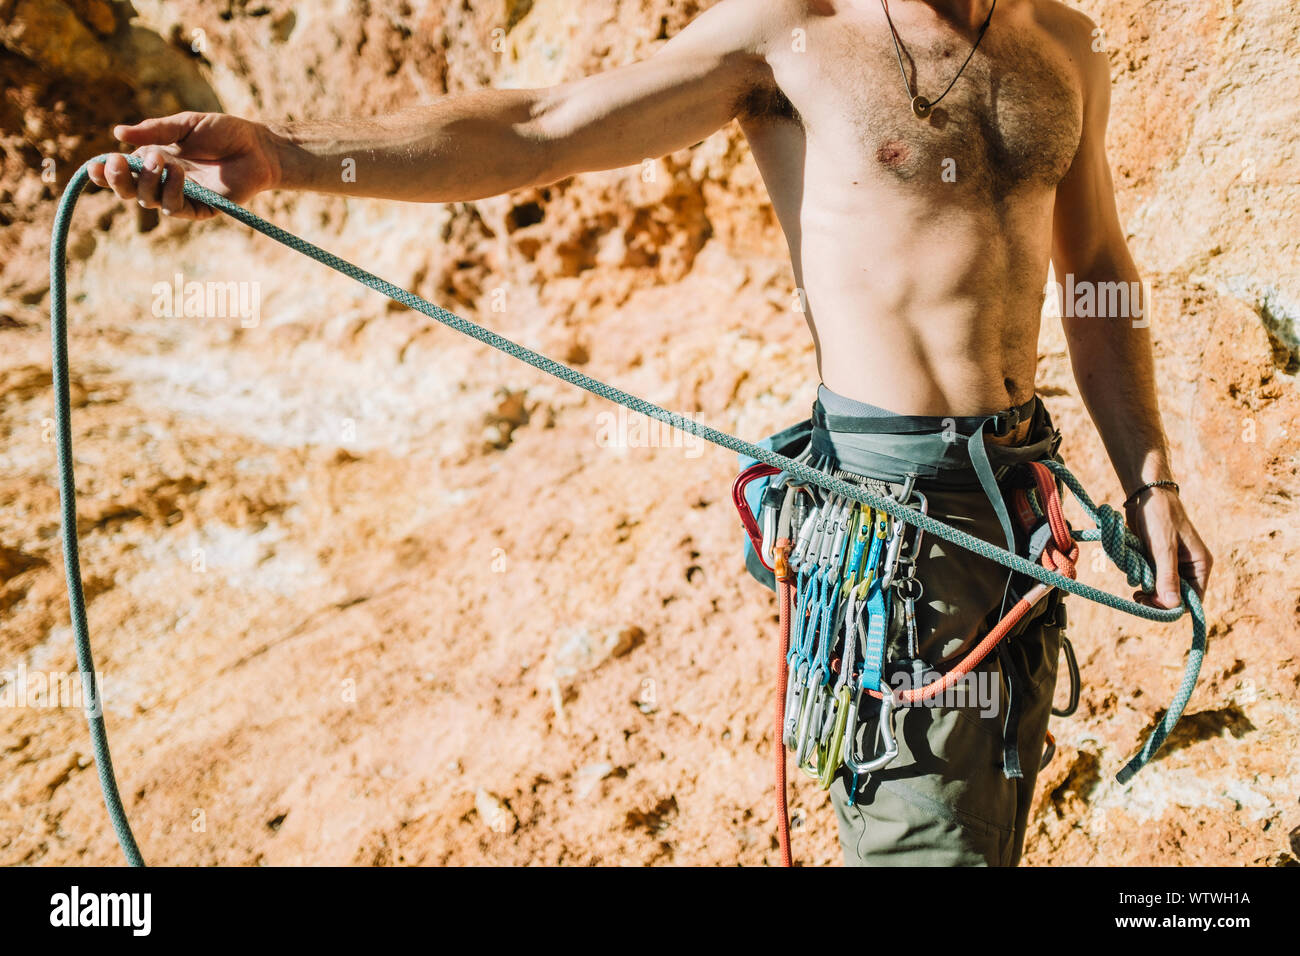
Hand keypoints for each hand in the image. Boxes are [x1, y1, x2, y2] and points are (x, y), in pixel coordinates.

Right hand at [86, 112, 280, 220]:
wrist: (257, 146)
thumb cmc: (223, 132)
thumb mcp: (185, 124)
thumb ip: (155, 130)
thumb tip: (117, 133)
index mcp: (153, 159)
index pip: (121, 172)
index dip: (104, 173)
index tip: (95, 165)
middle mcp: (163, 181)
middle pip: (129, 191)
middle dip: (119, 179)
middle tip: (119, 162)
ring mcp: (181, 196)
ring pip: (150, 201)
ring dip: (149, 181)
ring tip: (161, 160)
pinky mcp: (201, 209)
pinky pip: (177, 209)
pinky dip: (172, 191)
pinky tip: (177, 173)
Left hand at [1125, 487, 1211, 609]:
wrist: (1145, 495)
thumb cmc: (1159, 518)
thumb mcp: (1163, 548)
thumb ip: (1167, 577)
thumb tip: (1173, 606)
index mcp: (1200, 566)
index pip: (1193, 600)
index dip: (1173, 606)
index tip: (1152, 604)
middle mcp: (1189, 568)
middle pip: (1174, 597)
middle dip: (1156, 598)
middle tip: (1137, 595)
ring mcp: (1172, 564)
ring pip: (1159, 588)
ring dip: (1145, 585)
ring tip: (1134, 575)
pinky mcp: (1156, 559)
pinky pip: (1149, 577)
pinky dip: (1139, 575)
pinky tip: (1131, 567)